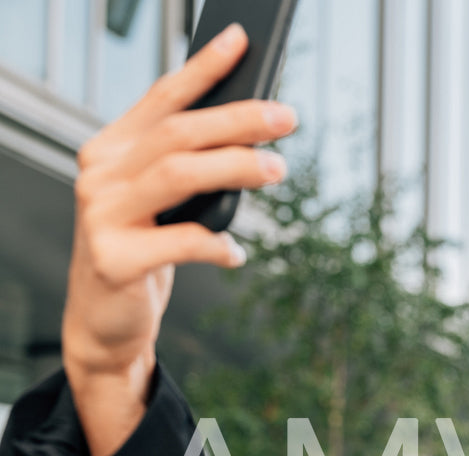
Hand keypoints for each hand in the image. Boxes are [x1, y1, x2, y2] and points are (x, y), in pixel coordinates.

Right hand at [63, 21, 296, 382]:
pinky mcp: (113, 259)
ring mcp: (101, 215)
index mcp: (112, 149)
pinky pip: (179, 242)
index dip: (203, 68)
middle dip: (238, 120)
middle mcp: (100, 173)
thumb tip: (255, 137)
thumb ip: (190, 169)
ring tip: (278, 171)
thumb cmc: (144, 252)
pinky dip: (216, 245)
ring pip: (178, 174)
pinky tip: (236, 254)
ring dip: (235, 168)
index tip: (241, 41)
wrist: (104, 321)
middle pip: (178, 133)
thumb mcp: (163, 203)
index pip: (163, 98)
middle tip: (287, 117)